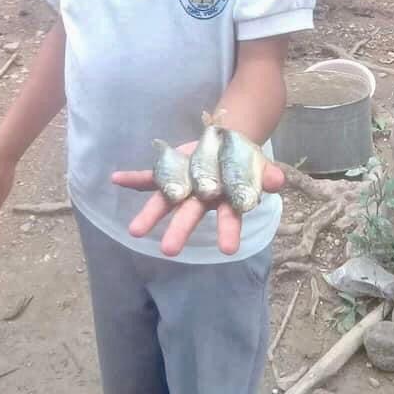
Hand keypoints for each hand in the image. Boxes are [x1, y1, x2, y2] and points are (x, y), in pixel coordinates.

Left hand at [112, 141, 284, 257]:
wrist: (227, 142)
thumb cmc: (244, 162)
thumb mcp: (259, 166)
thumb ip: (268, 175)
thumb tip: (277, 181)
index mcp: (225, 198)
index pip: (229, 217)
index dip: (228, 231)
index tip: (228, 249)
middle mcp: (200, 198)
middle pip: (190, 215)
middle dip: (180, 231)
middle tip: (169, 251)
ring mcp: (182, 185)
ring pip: (165, 201)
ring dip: (149, 215)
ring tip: (134, 232)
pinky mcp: (169, 171)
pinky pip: (149, 176)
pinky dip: (133, 178)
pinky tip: (116, 179)